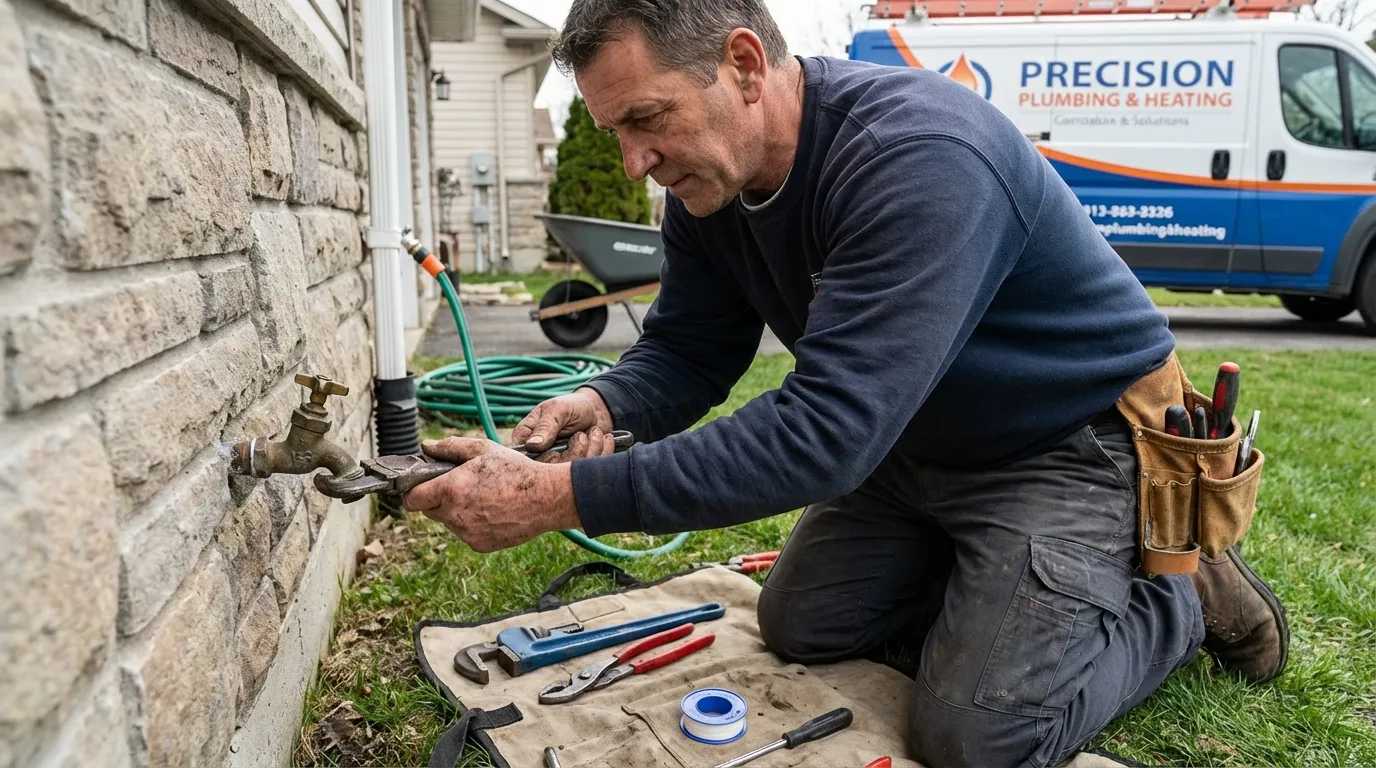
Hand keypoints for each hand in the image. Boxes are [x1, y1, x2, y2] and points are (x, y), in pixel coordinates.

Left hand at [401, 438, 580, 552]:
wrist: (546, 498)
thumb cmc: (516, 471)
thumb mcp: (483, 450)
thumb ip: (451, 447)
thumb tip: (427, 446)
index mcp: (452, 489)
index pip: (413, 499)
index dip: (414, 491)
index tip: (421, 486)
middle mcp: (455, 515)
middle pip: (429, 510)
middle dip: (438, 499)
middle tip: (462, 486)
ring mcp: (467, 533)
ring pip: (449, 522)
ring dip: (457, 511)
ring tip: (484, 498)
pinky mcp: (479, 545)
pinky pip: (466, 533)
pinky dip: (473, 524)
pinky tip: (492, 511)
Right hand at [512, 388, 614, 462]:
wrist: (596, 411)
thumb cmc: (572, 407)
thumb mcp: (558, 410)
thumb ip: (545, 426)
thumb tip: (532, 445)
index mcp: (525, 438)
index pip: (523, 459)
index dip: (541, 456)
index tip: (558, 443)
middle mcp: (538, 456)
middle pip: (548, 470)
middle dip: (573, 452)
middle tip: (582, 435)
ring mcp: (556, 465)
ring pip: (568, 473)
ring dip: (589, 450)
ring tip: (594, 432)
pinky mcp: (573, 470)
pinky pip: (585, 471)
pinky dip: (600, 453)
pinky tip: (602, 439)